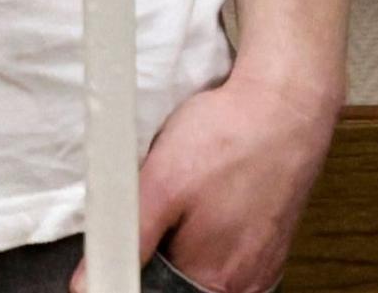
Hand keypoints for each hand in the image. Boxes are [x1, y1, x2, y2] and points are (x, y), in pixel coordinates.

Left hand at [80, 66, 341, 292]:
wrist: (285, 104)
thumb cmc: (229, 136)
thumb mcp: (160, 185)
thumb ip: (126, 239)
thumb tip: (91, 280)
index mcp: (215, 278)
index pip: (158, 290)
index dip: (144, 261)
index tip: (149, 226)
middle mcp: (246, 281)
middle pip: (185, 280)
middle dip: (168, 247)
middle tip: (174, 203)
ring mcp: (264, 262)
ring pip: (207, 263)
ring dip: (191, 237)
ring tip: (198, 195)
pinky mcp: (273, 241)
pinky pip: (233, 248)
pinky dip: (216, 227)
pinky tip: (216, 196)